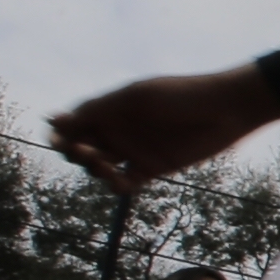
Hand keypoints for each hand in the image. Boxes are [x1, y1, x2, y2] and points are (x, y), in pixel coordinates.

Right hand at [54, 65, 279, 189]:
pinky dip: (116, 185)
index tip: (58, 138)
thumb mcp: (136, 98)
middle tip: (85, 150)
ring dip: (93, 168)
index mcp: (110, 108)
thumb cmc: (181, 94)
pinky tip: (121, 179)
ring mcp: (133, 150)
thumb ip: (98, 110)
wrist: (225, 109)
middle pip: (80, 147)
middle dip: (73, 152)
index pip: (73, 124)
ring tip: (104, 162)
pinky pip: (123, 184)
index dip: (60, 133)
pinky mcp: (152, 169)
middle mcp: (118, 130)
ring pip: (98, 167)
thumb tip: (54, 119)